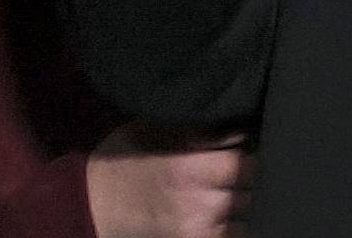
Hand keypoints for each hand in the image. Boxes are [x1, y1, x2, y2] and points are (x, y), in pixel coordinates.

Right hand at [86, 128, 251, 237]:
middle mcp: (197, 204)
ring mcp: (196, 230)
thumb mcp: (156, 130)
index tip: (260, 142)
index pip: (246, 164)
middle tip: (258, 163)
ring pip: (247, 218)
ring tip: (248, 186)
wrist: (90, 204)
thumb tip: (238, 125)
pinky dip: (238, 223)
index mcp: (188, 170)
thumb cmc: (123, 158)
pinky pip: (230, 235)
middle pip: (252, 192)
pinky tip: (237, 209)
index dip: (258, 151)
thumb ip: (198, 130)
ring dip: (251, 202)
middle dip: (258, 177)